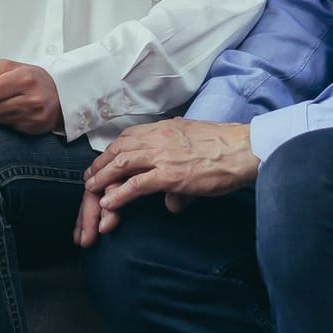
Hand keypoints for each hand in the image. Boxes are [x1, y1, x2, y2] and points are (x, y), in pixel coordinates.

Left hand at [75, 119, 257, 240]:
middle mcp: (158, 138)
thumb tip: (171, 199)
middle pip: (119, 149)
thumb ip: (178, 163)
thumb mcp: (193, 144)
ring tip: (91, 190)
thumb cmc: (224, 147)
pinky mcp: (169, 175)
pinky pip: (136, 185)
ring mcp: (162, 156)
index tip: (103, 161)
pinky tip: (109, 204)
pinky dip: (119, 194)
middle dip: (100, 164)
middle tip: (89, 178)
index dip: (112, 150)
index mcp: (163, 128)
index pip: (128, 137)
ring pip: (121, 164)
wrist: (242, 149)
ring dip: (103, 178)